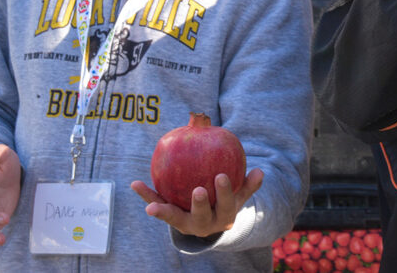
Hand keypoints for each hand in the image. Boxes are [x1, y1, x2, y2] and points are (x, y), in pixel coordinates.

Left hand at [131, 168, 262, 237]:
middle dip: (200, 205)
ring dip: (162, 211)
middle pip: (201, 217)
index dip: (225, 192)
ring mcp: (185, 223)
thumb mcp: (240, 194)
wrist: (211, 221)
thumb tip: (260, 171)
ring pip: (174, 218)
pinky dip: (147, 196)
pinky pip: (159, 206)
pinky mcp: (171, 218)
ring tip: (150, 205)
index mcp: (224, 218)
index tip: (221, 176)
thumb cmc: (227, 201)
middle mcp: (204, 225)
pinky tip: (135, 183)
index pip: (226, 205)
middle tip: (198, 190)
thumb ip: (249, 183)